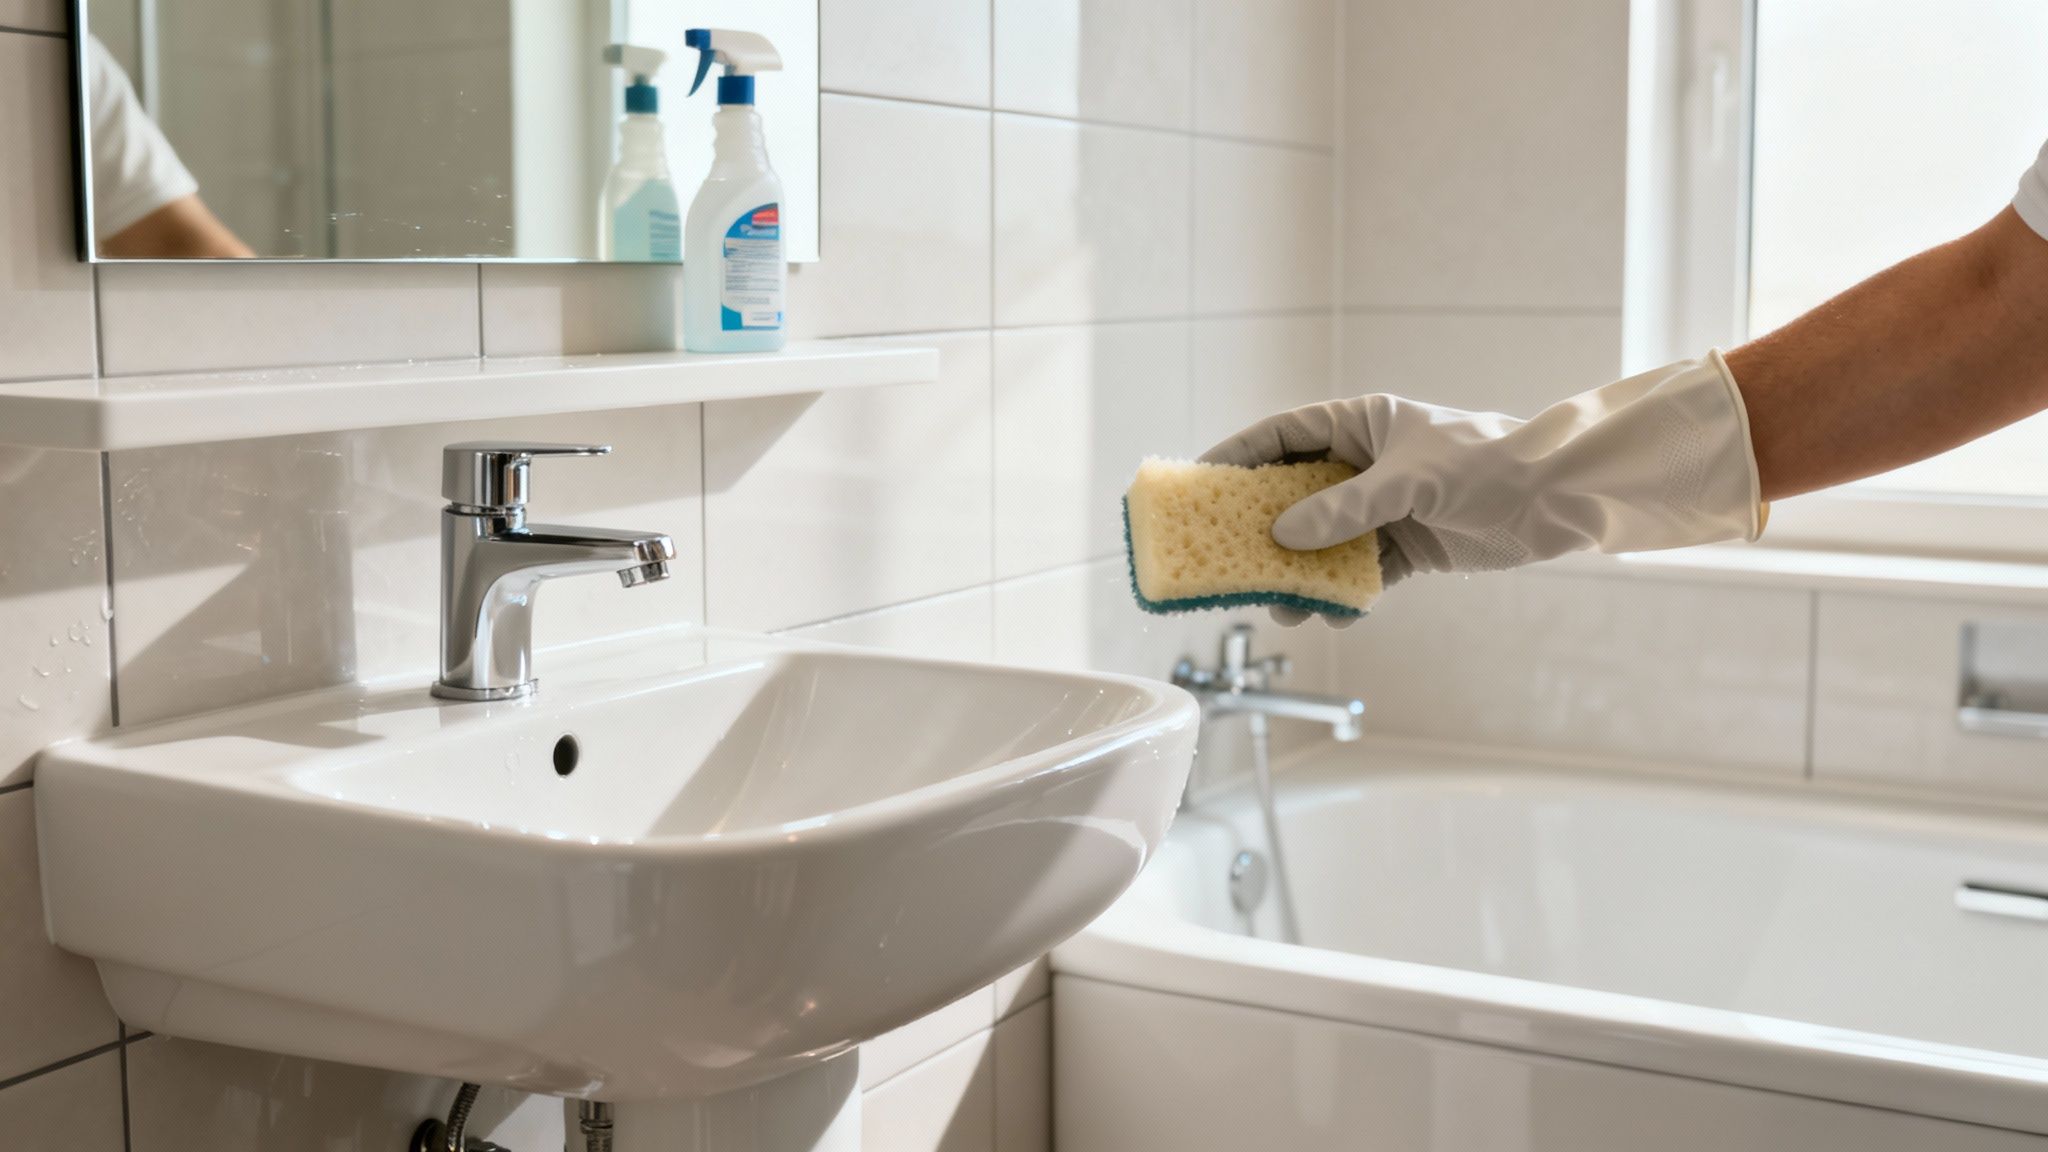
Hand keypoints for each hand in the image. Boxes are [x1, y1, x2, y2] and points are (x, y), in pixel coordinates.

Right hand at [1200, 354, 1764, 623]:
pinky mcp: (1407, 549)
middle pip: (1292, 496)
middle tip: (1223, 559)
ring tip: (1280, 605)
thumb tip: (1283, 537)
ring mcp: (1384, 509)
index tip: (1198, 483)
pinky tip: (1332, 615)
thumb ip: (1345, 509)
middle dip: (1260, 531)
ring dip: (1300, 575)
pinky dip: (1343, 596)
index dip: (1237, 457)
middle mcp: (1365, 464)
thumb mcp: (1410, 480)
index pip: (1282, 436)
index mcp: (1361, 424)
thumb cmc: (1489, 462)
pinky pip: (1359, 575)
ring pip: (1322, 543)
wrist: (1557, 498)